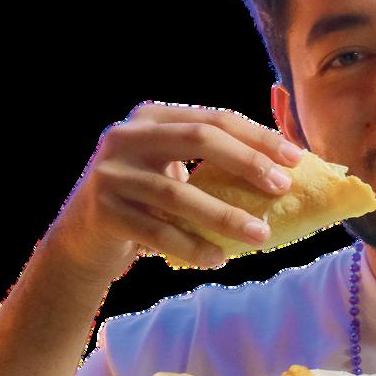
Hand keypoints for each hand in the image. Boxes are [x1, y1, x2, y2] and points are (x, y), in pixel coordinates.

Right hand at [45, 101, 304, 287]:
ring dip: (225, 216)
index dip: (257, 137)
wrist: (81, 239)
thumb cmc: (143, 202)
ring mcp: (111, 173)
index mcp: (151, 117)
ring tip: (260, 235)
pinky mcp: (103, 211)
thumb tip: (284, 167)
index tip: (295, 159)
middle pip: (198, 139)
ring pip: (178, 193)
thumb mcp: (169, 167)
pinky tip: (218, 258)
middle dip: (247, 162)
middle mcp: (126, 136)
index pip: (213, 118)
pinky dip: (192, 246)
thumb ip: (211, 159)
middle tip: (282, 188)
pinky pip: (157, 231)